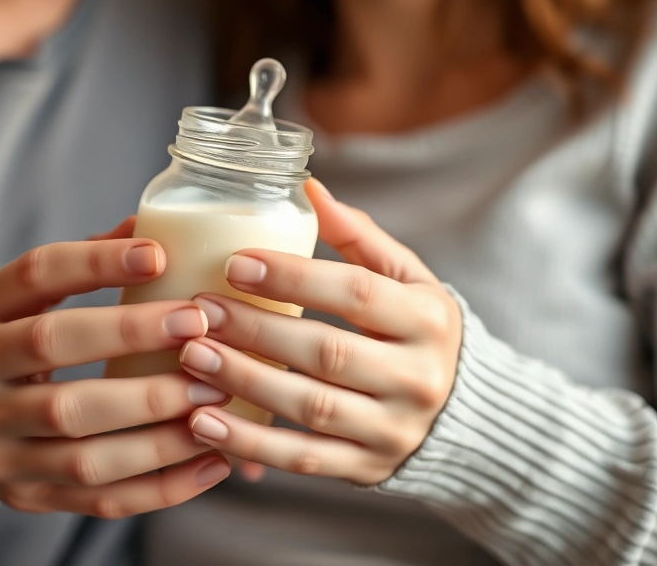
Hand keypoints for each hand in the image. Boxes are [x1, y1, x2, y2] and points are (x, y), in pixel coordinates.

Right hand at [0, 217, 231, 519]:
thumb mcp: (12, 299)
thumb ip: (76, 267)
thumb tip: (149, 229)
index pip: (33, 276)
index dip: (94, 262)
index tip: (158, 254)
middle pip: (51, 353)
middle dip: (132, 339)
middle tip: (201, 328)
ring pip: (80, 442)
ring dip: (159, 425)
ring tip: (216, 396)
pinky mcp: (24, 496)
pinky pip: (99, 499)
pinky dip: (162, 486)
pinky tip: (211, 461)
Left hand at [179, 181, 461, 484]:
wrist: (465, 416)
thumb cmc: (418, 333)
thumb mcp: (408, 281)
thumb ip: (360, 238)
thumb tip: (308, 187)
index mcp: (428, 319)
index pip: (355, 293)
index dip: (293, 278)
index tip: (235, 263)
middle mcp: (417, 378)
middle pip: (328, 352)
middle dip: (258, 331)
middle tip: (201, 311)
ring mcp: (392, 430)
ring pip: (311, 408)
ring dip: (245, 383)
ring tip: (192, 357)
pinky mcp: (367, 469)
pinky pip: (303, 460)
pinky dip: (250, 443)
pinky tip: (203, 422)